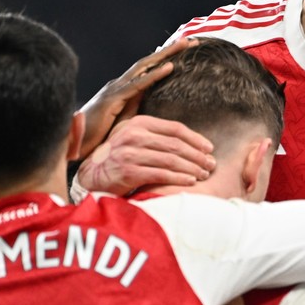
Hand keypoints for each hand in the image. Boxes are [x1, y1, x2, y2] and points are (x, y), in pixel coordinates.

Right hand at [77, 37, 199, 159]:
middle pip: (149, 64)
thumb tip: (156, 115)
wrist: (74, 148)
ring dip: (166, 55)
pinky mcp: (112, 100)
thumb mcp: (124, 125)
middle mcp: (120, 86)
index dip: (167, 60)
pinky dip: (154, 75)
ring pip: (145, 68)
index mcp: (124, 91)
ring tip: (186, 45)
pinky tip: (169, 67)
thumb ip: (137, 114)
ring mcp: (115, 90)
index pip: (149, 71)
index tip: (188, 52)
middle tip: (192, 41)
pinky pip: (137, 85)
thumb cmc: (97, 140)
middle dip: (171, 51)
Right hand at [77, 115, 216, 193]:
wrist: (93, 175)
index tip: (209, 148)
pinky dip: (179, 178)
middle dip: (197, 155)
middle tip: (211, 164)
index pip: (175, 128)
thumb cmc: (121, 157)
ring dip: (192, 167)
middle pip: (175, 144)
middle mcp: (134, 135)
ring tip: (204, 174)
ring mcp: (130, 153)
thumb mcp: (134, 138)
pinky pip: (161, 174)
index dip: (195, 138)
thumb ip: (156, 135)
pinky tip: (190, 181)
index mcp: (138, 123)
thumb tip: (189, 140)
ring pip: (170, 159)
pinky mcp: (128, 171)